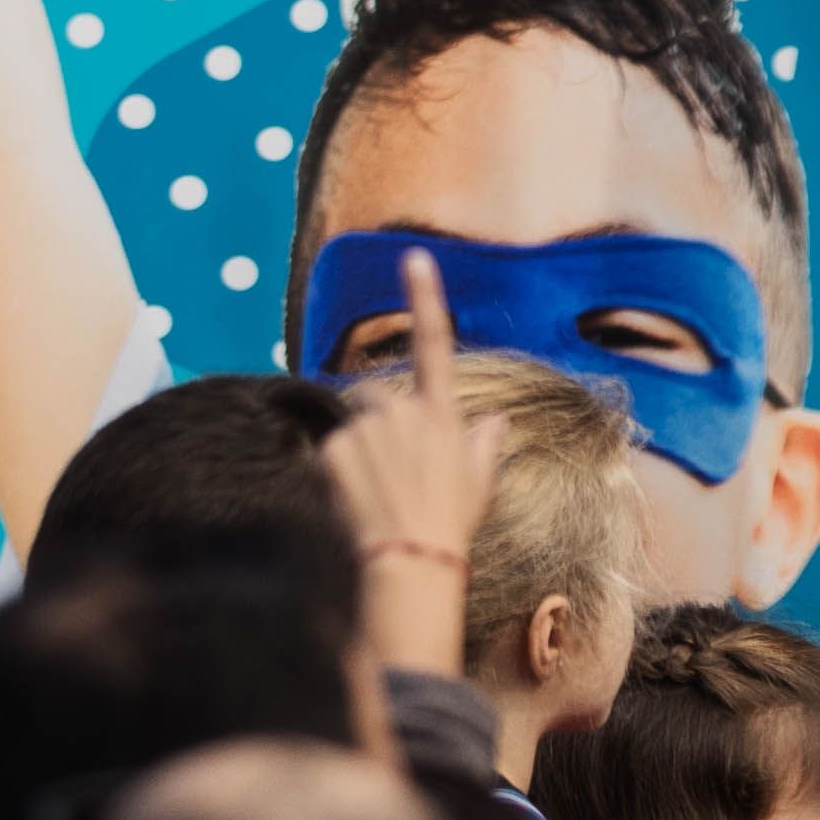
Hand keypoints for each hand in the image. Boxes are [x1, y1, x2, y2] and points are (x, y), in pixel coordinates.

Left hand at [323, 250, 503, 677]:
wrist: (411, 563)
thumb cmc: (450, 527)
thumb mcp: (478, 485)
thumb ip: (482, 446)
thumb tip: (495, 422)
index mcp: (441, 415)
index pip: (433, 344)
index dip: (424, 298)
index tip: (413, 256)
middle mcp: (402, 412)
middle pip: (376, 399)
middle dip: (376, 426)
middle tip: (390, 475)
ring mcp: (365, 429)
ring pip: (350, 430)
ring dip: (355, 453)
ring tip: (372, 496)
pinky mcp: (332, 449)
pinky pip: (324, 453)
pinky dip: (330, 474)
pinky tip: (349, 501)